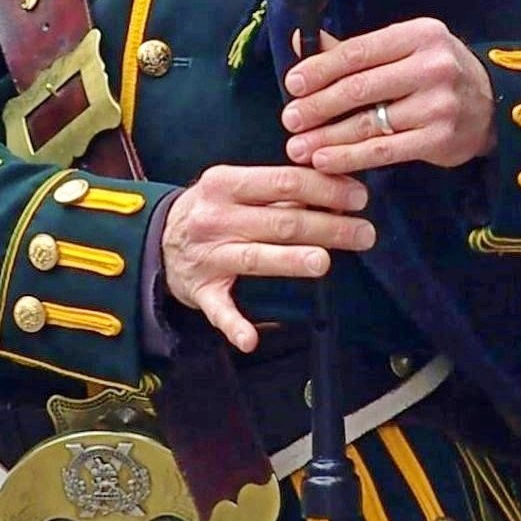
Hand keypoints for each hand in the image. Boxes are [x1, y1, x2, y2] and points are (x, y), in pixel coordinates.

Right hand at [161, 162, 373, 355]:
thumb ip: (280, 189)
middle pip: (280, 221)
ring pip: (256, 257)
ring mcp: (207, 256)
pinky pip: (219, 310)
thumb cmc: (212, 210)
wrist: (156, 240)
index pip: (284, 180)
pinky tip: (251, 340)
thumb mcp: (236, 187)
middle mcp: (215, 218)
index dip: (326, 188)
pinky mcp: (201, 292)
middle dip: (328, 227)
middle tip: (365, 234)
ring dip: (289, 261)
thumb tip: (337, 190)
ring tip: (324, 263)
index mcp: (225, 183)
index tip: (359, 197)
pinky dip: (234, 326)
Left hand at [280, 19, 495, 174]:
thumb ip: (354, 50)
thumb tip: (299, 41)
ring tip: (297, 146)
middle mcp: (432, 66)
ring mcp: (438, 105)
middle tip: (289, 119)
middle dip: (317, 106)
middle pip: (360, 88)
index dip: (320, 69)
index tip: (292, 84)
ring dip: (326, 137)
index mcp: (418, 35)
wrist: (492, 106)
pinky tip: (324, 161)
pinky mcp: (439, 139)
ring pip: (368, 123)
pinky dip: (349, 158)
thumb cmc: (436, 75)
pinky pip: (383, 151)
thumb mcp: (404, 50)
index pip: (358, 52)